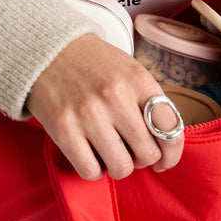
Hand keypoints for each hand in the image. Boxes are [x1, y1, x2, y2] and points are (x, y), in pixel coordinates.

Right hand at [26, 34, 183, 179]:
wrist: (48, 49)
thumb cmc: (94, 65)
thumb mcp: (130, 71)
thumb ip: (150, 103)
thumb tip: (165, 146)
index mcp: (138, 80)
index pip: (171, 130)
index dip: (172, 154)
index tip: (164, 160)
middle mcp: (116, 96)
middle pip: (148, 154)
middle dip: (142, 158)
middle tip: (130, 149)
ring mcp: (88, 114)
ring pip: (121, 168)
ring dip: (118, 165)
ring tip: (110, 151)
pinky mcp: (63, 130)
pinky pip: (91, 171)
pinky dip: (94, 169)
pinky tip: (90, 154)